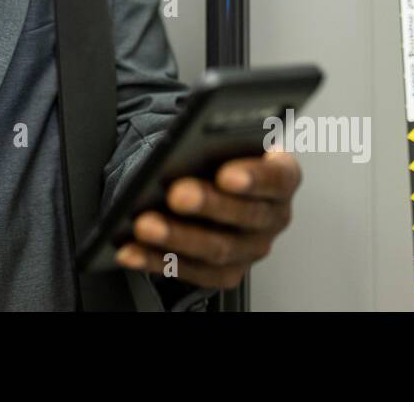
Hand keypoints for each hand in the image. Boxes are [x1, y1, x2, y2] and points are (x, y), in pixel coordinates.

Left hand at [115, 150, 300, 289]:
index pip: (277, 178)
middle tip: (177, 194)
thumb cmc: (222, 155)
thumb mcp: (226, 139)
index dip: (255, 178)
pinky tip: (131, 250)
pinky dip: (157, 261)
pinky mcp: (227, 272)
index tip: (226, 174)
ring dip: (177, 238)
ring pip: (218, 249)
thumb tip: (184, 143)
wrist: (217, 180)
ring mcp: (252, 248)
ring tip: (144, 225)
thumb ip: (216, 141)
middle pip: (246, 216)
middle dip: (208, 205)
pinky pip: (193, 273)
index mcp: (282, 177)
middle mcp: (273, 216)